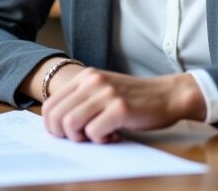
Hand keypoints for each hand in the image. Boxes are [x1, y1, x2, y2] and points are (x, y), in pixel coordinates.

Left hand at [42, 69, 206, 143]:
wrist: (167, 94)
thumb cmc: (133, 98)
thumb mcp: (103, 90)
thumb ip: (81, 99)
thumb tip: (56, 123)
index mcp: (85, 77)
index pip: (50, 104)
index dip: (51, 126)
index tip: (64, 135)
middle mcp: (93, 82)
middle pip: (57, 116)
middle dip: (63, 134)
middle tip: (81, 138)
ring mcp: (107, 94)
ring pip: (71, 124)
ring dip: (81, 138)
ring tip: (97, 136)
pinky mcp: (120, 108)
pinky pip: (94, 132)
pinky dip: (100, 139)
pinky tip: (113, 135)